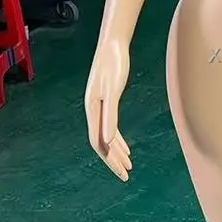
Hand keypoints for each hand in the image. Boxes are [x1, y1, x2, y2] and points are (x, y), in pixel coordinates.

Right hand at [85, 36, 131, 180]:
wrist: (113, 46)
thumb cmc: (113, 65)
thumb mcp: (113, 91)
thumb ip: (110, 115)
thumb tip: (107, 140)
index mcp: (93, 110)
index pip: (99, 143)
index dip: (110, 160)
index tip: (122, 172)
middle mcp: (93, 111)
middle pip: (102, 143)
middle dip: (113, 160)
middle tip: (126, 175)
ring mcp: (99, 107)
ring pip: (106, 137)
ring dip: (117, 152)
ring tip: (128, 164)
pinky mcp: (105, 102)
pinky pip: (110, 128)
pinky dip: (118, 140)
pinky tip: (125, 147)